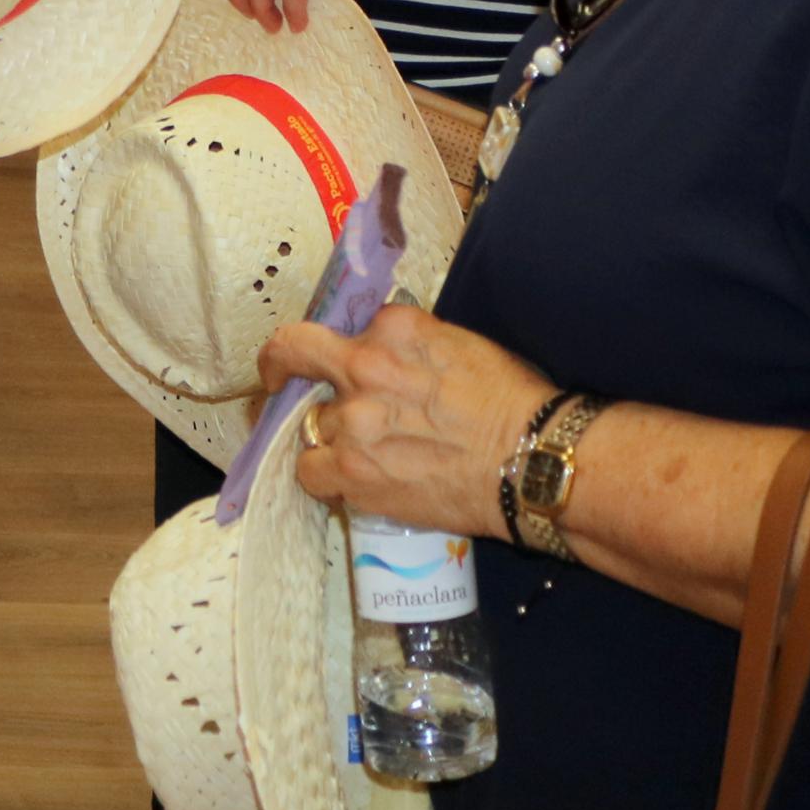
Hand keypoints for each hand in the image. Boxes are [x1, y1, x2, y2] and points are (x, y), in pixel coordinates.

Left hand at [264, 304, 553, 543]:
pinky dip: (323, 477)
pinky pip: (309, 471)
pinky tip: (347, 482)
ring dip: (326, 436)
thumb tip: (389, 356)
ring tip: (357, 454)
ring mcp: (352, 420)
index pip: (345, 328)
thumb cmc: (514, 404)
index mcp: (393, 327)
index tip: (333, 360)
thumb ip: (411, 347)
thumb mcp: (462, 346)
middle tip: (276, 380)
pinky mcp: (351, 470)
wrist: (532, 462)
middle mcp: (363, 365)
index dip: (341, 347)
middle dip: (279, 365)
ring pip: (308, 423)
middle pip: (295, 354)